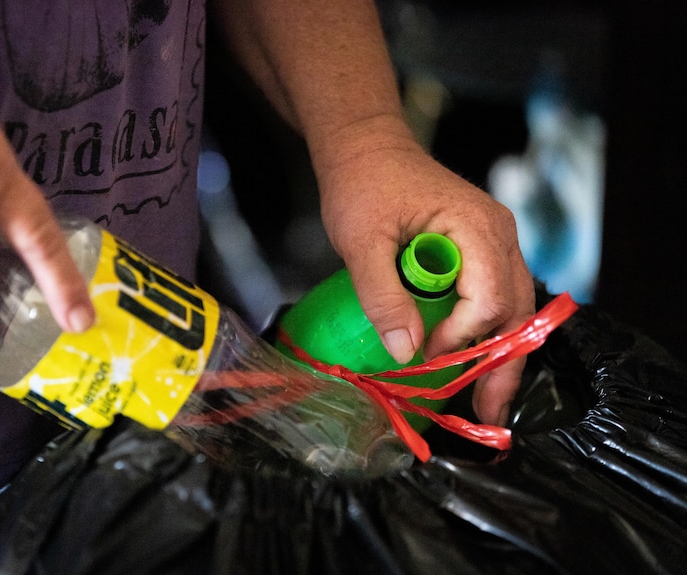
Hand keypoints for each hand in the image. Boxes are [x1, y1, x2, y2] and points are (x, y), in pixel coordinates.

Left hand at [317, 116, 535, 425]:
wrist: (366, 149)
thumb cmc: (363, 184)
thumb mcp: (361, 240)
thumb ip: (382, 294)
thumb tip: (406, 354)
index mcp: (477, 228)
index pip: (489, 299)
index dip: (462, 338)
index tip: (426, 358)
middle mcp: (499, 236)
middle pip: (516, 312)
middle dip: (503, 367)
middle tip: (487, 417)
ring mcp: (494, 242)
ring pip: (512, 309)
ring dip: (500, 357)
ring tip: (485, 403)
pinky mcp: (480, 250)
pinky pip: (494, 298)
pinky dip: (485, 334)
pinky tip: (471, 362)